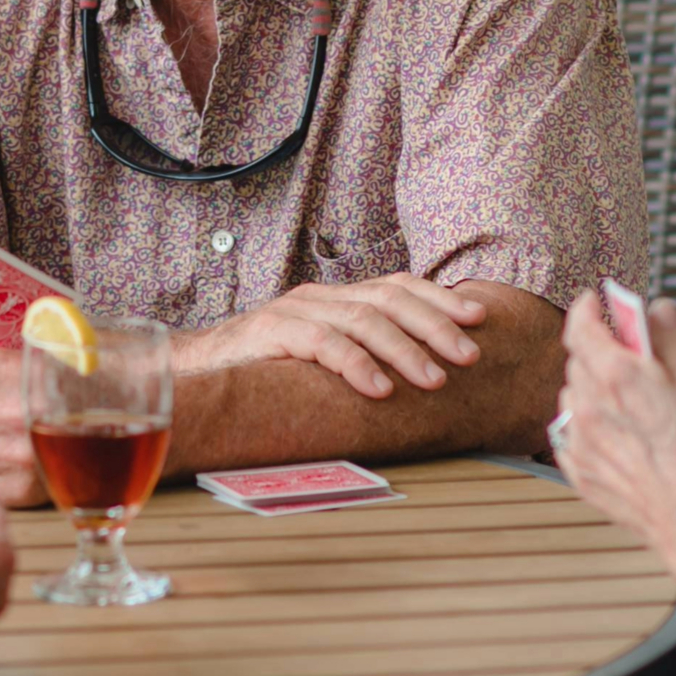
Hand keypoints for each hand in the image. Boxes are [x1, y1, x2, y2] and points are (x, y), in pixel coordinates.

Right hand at [185, 273, 488, 399]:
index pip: (396, 286)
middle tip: (470, 355)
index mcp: (337, 299)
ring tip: (434, 380)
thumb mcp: (321, 360)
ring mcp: (295, 311)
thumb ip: (362, 358)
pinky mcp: (271, 333)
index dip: (440, 299)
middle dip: (435, 324)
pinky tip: (379, 389)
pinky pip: (322, 344)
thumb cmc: (267, 374)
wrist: (195, 372)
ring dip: (404, 350)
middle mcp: (320, 297)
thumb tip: (427, 380)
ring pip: (361, 320)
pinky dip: (355, 365)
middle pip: (387, 298)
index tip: (480, 317)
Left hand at [553, 295, 675, 580]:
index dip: (586, 309)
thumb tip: (658, 307)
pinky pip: (571, 434)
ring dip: (592, 391)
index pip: (580, 325)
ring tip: (627, 404)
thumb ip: (670, 340)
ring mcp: (577, 437)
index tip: (594, 302)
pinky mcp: (576, 468)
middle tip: (624, 357)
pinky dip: (588, 427)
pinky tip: (619, 436)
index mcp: (615, 375)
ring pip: (573, 398)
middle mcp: (586, 403)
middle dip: (598, 352)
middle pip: (578, 361)